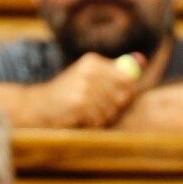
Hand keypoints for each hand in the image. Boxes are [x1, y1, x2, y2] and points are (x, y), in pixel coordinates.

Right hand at [27, 50, 147, 126]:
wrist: (40, 106)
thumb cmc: (69, 93)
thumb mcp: (91, 75)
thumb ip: (116, 69)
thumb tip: (142, 60)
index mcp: (93, 61)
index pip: (127, 78)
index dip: (124, 93)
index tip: (113, 97)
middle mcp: (89, 71)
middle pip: (122, 95)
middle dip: (113, 107)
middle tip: (96, 107)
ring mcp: (83, 87)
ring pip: (111, 109)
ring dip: (101, 117)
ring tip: (86, 112)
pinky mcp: (78, 104)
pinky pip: (99, 119)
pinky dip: (92, 123)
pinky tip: (80, 118)